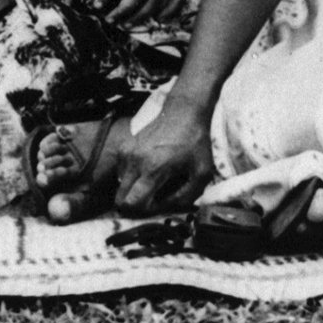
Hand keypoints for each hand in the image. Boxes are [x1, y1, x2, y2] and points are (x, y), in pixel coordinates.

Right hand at [111, 91, 216, 213]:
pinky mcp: (124, 146)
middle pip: (120, 200)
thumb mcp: (202, 173)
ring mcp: (127, 152)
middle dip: (135, 204)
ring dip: (133, 190)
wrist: (184, 111)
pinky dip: (131, 177)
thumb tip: (168, 209)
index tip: (159, 203)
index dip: (145, 212)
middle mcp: (135, 161)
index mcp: (153, 168)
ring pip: (120, 187)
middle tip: (153, 197)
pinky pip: (121, 173)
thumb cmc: (195, 142)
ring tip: (152, 182)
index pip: (132, 203)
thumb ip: (186, 196)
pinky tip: (148, 169)